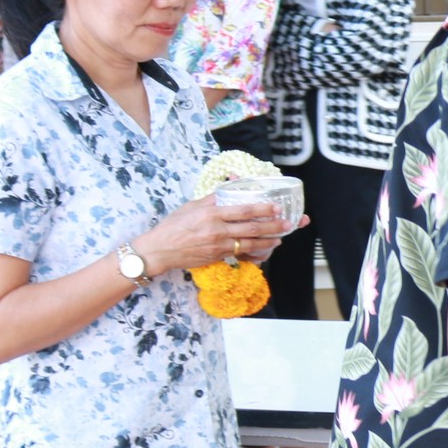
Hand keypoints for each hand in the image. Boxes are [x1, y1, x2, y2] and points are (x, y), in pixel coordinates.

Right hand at [133, 195, 295, 274]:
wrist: (160, 250)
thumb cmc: (173, 226)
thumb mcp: (191, 207)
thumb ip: (211, 200)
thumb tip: (226, 190)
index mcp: (211, 214)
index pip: (242, 211)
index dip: (262, 209)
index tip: (276, 207)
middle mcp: (217, 231)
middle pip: (250, 228)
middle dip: (272, 226)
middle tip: (287, 224)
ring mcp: (218, 246)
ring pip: (249, 244)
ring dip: (267, 241)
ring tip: (280, 238)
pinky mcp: (217, 257)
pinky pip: (240, 254)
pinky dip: (254, 252)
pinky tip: (263, 249)